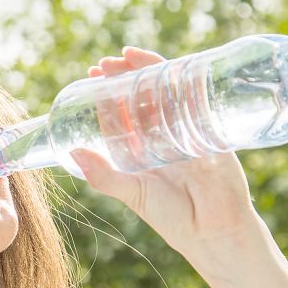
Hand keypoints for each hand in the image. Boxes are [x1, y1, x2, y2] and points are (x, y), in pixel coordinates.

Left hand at [70, 47, 265, 254]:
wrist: (214, 232)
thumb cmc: (173, 218)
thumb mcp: (133, 193)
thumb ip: (104, 176)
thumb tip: (73, 154)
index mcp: (144, 149)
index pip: (123, 112)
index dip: (107, 94)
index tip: (91, 76)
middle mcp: (165, 136)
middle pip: (143, 96)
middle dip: (123, 76)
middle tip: (104, 64)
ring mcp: (188, 131)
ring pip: (167, 91)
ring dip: (148, 70)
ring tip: (127, 56)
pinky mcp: (212, 129)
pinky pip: (198, 98)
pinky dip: (185, 79)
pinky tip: (170, 65)